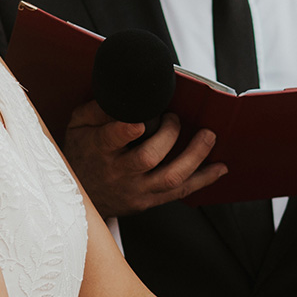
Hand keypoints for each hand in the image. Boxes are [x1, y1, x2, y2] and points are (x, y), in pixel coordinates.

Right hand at [62, 101, 224, 217]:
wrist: (79, 197)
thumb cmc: (81, 153)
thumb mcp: (77, 127)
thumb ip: (95, 110)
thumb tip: (120, 96)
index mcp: (98, 149)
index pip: (110, 140)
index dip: (125, 132)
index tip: (139, 123)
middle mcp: (118, 172)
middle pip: (147, 158)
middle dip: (168, 135)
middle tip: (175, 118)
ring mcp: (136, 189)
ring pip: (171, 177)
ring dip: (194, 156)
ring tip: (209, 136)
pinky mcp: (149, 201)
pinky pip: (180, 192)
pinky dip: (203, 179)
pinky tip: (220, 168)